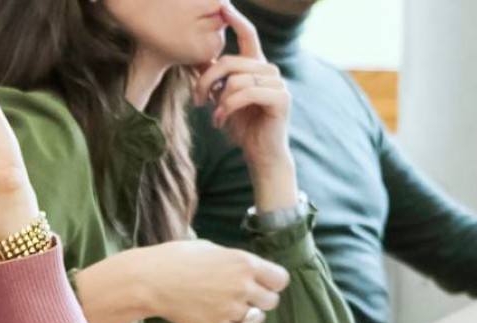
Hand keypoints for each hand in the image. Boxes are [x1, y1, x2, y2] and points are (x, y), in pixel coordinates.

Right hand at [110, 240, 289, 322]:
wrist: (148, 282)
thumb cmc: (175, 259)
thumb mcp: (210, 248)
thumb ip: (234, 261)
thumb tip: (247, 269)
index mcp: (244, 263)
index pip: (281, 280)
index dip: (272, 282)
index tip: (263, 282)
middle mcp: (243, 287)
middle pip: (272, 301)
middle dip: (261, 299)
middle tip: (243, 295)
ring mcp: (231, 309)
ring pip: (256, 319)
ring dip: (247, 313)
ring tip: (228, 306)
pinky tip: (214, 313)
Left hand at [195, 2, 297, 206]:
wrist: (260, 153)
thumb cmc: (242, 126)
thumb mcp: (222, 98)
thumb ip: (215, 79)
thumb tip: (195, 58)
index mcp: (256, 67)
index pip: (248, 36)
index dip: (236, 20)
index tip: (224, 6)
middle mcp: (270, 71)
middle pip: (231, 61)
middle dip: (206, 80)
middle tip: (197, 101)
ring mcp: (278, 84)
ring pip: (237, 79)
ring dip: (218, 100)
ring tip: (214, 116)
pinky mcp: (281, 99)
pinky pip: (246, 94)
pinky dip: (228, 108)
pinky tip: (220, 121)